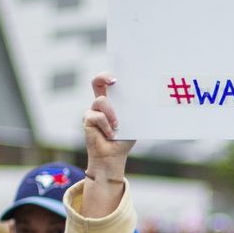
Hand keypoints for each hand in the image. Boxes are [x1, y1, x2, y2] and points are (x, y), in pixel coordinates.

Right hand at [80, 75, 133, 209]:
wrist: (113, 156)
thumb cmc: (124, 139)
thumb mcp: (132, 122)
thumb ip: (133, 110)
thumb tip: (146, 99)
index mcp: (112, 102)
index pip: (108, 83)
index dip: (109, 76)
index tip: (117, 78)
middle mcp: (100, 105)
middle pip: (96, 82)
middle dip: (103, 77)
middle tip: (113, 81)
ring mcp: (92, 111)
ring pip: (101, 101)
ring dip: (112, 114)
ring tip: (118, 126)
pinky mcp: (87, 120)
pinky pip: (98, 116)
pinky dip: (107, 126)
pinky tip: (111, 134)